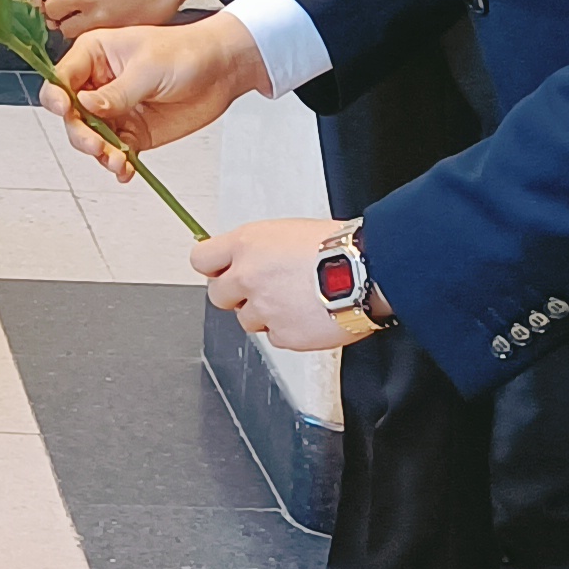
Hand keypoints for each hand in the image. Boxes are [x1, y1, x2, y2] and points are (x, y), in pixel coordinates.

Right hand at [42, 12, 267, 168]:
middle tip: (96, 145)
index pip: (61, 79)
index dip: (57, 98)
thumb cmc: (186, 51)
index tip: (64, 112)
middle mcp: (98, 83)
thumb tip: (84, 106)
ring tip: (116, 160)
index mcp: (94, 55)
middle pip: (71, 114)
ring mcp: (114, 109)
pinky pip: (115, 151)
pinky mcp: (132, 130)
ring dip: (99, 152)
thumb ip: (115, 92)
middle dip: (81, 133)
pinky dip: (118, 163)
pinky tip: (125, 169)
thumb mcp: (147, 68)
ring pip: (90, 137)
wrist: (222, 69)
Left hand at [190, 219, 370, 350]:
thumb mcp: (287, 231)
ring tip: (295, 300)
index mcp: (246, 244)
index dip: (213, 267)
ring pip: (246, 320)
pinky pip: (275, 337)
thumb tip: (244, 258)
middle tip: (262, 289)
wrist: (367, 270)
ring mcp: (264, 308)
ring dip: (264, 314)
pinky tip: (308, 314)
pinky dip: (288, 330)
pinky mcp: (283, 334)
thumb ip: (257, 248)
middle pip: (217, 296)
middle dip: (236, 295)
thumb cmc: (337, 245)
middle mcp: (247, 276)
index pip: (201, 259)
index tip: (221, 270)